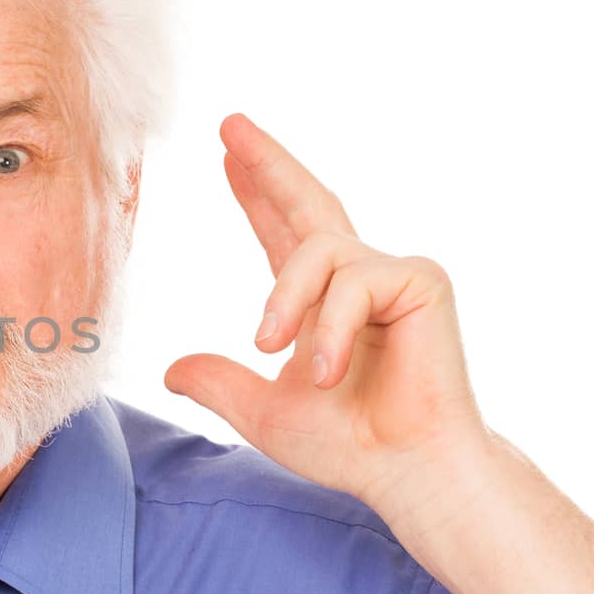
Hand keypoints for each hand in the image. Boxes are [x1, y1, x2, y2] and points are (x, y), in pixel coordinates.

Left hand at [162, 113, 490, 511]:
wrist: (403, 470)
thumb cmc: (349, 444)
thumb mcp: (263, 412)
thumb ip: (220, 385)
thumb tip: (171, 371)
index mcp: (319, 300)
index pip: (282, 234)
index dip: (256, 195)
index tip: (228, 157)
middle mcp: (355, 277)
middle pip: (307, 201)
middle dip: (268, 162)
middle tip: (230, 123)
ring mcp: (390, 274)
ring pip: (316, 252)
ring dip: (284, 303)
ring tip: (273, 349)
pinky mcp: (421, 280)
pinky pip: (353, 283)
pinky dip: (329, 327)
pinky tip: (328, 369)